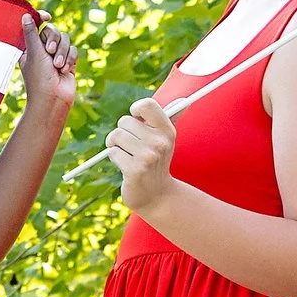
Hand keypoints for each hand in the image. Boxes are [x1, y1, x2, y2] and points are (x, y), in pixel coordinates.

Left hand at [21, 15, 77, 122]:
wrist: (54, 99)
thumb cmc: (39, 78)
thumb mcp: (33, 52)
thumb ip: (31, 33)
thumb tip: (25, 15)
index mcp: (29, 46)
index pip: (35, 25)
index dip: (41, 18)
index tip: (47, 17)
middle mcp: (42, 49)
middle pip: (52, 30)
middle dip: (54, 39)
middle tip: (50, 51)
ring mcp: (56, 55)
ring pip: (65, 39)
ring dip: (62, 52)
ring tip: (58, 66)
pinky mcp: (68, 61)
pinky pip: (73, 50)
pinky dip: (70, 58)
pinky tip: (65, 70)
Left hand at [106, 97, 177, 212]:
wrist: (156, 195)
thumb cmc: (156, 162)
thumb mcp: (165, 140)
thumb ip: (168, 119)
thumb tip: (183, 101)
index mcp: (167, 131)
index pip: (147, 105)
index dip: (136, 110)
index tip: (136, 119)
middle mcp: (160, 142)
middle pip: (124, 121)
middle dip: (122, 133)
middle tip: (131, 146)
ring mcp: (148, 157)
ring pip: (115, 136)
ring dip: (115, 146)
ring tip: (127, 155)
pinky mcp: (135, 170)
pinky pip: (113, 152)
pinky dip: (115, 158)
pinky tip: (126, 167)